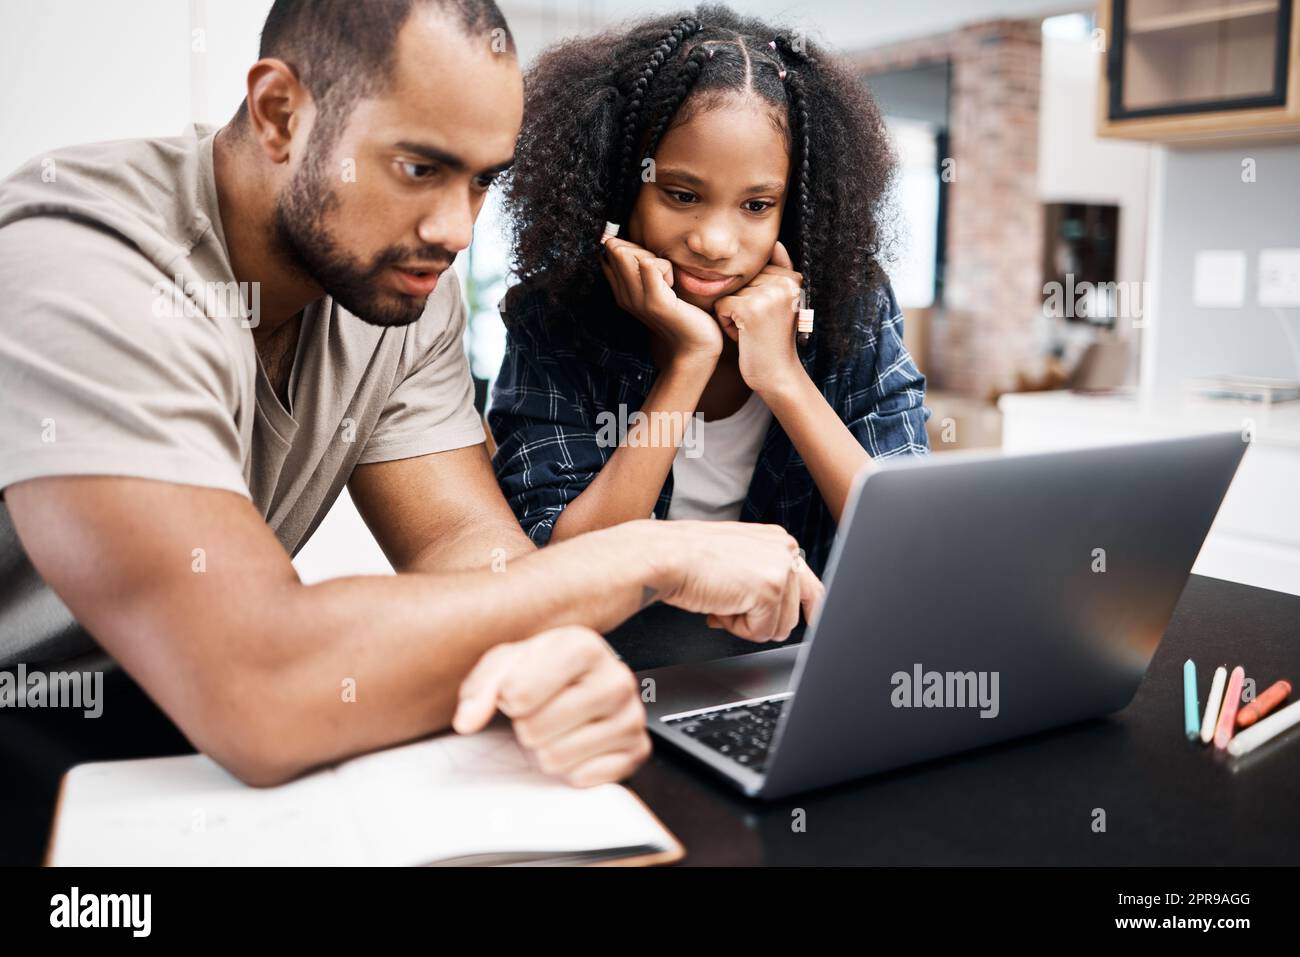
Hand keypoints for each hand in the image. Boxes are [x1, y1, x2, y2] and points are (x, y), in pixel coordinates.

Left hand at [452, 626, 650, 786]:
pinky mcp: (637, 751)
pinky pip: (582, 778)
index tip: (518, 690)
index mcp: (584, 646)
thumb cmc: (544, 670)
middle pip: (535, 729)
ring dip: (547, 749)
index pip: (519, 693)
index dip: (507, 698)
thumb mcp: (507, 664)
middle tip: (541, 711)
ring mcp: (631, 716)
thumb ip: (480, 688)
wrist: (584, 681)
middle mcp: (616, 678)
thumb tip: (467, 720)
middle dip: (527, 726)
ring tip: (559, 727)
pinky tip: (579, 743)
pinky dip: (573, 767)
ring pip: (557, 758)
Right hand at [600, 236, 721, 365]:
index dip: (630, 247)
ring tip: (668, 282)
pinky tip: (673, 287)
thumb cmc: (683, 314)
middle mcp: (624, 296)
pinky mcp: (655, 302)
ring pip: (631, 254)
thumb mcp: (659, 287)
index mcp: (622, 291)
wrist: (696, 347)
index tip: (651, 266)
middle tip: (662, 274)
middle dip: (642, 250)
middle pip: (617, 249)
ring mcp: (637, 299)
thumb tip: (637, 246)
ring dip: (654, 259)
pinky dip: (665, 268)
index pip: (609, 253)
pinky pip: (650, 265)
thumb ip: (646, 268)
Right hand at [642, 520, 824, 641]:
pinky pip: (761, 633)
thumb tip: (768, 608)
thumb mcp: (734, 558)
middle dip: (759, 619)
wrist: (665, 557)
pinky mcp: (770, 591)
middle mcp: (785, 551)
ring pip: (778, 627)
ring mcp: (780, 570)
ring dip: (746, 624)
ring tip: (722, 601)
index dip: (809, 609)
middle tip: (728, 605)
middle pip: (793, 614)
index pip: (808, 583)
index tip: (813, 621)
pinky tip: (721, 606)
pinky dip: (737, 629)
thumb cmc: (686, 557)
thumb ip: (758, 575)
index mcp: (777, 541)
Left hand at [714, 241, 804, 395]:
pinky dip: (726, 325)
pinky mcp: (750, 309)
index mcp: (793, 278)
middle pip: (740, 281)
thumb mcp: (780, 303)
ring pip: (728, 292)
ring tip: (752, 331)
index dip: (753, 296)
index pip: (754, 273)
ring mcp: (768, 295)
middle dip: (741, 304)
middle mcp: (784, 283)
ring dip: (733, 315)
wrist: (777, 375)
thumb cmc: (773, 340)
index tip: (768, 317)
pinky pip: (721, 306)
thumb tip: (776, 242)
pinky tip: (744, 337)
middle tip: (758, 326)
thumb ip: (780, 272)